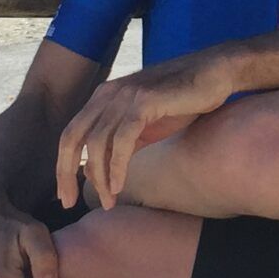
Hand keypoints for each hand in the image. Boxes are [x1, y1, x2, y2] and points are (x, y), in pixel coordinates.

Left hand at [56, 51, 235, 210]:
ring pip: (97, 142)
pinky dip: (117, 165)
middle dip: (66, 173)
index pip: (71, 135)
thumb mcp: (145, 126)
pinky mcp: (145, 100)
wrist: (215, 74)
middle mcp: (108, 93)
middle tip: (70, 203)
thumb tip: (95, 172)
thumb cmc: (183, 100)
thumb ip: (119, 145)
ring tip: (109, 200)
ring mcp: (126, 94)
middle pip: (73, 138)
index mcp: (103, 98)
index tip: (67, 195)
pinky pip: (122, 138)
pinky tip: (119, 185)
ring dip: (100, 176)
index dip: (63, 166)